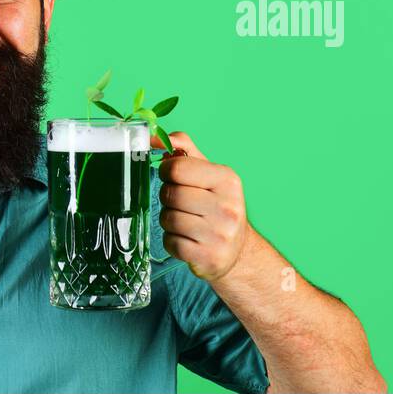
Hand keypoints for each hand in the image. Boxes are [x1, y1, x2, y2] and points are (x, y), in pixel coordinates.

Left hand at [150, 131, 249, 281]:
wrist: (238, 250)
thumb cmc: (217, 205)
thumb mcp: (208, 174)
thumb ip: (184, 150)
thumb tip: (154, 136)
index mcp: (227, 179)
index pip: (177, 167)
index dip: (166, 171)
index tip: (172, 177)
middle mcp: (227, 206)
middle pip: (171, 194)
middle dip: (168, 198)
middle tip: (179, 203)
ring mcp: (220, 234)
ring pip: (168, 219)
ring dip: (169, 220)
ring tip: (184, 221)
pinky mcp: (209, 257)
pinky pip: (171, 243)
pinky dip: (172, 241)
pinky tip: (186, 239)